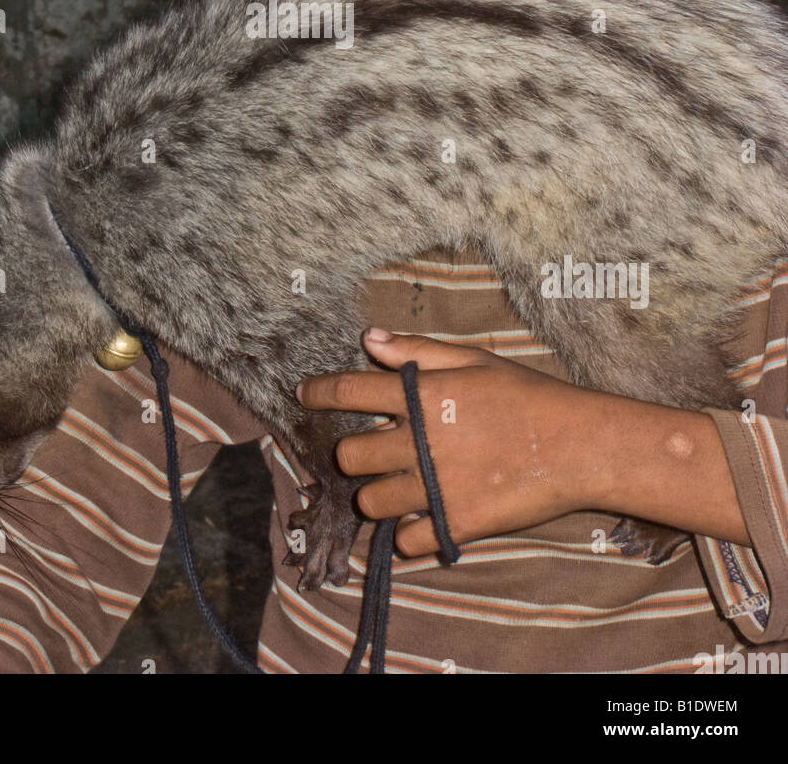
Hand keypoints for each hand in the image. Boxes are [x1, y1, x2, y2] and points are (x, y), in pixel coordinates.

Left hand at [296, 328, 597, 556]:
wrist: (577, 444)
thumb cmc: (526, 395)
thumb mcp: (473, 360)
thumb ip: (417, 352)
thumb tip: (367, 339)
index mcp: (422, 395)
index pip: (348, 391)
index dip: (318, 392)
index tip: (303, 395)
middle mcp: (420, 441)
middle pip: (350, 455)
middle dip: (355, 453)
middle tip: (377, 451)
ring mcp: (436, 487)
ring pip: (371, 502)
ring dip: (378, 495)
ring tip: (401, 485)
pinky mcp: (455, 523)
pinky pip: (407, 541)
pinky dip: (410, 533)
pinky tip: (424, 518)